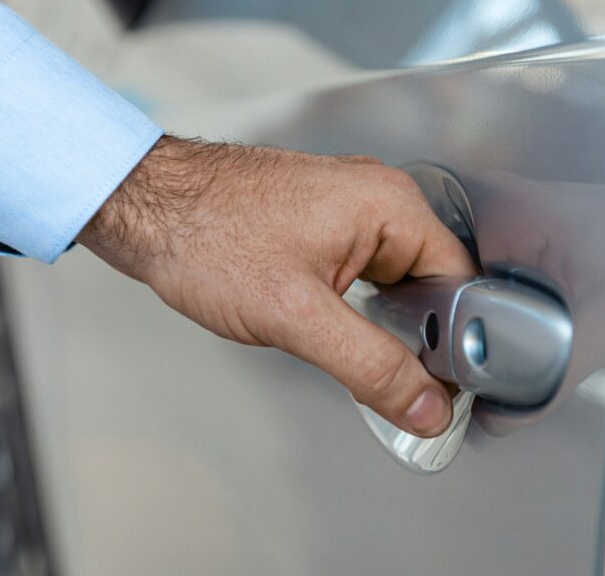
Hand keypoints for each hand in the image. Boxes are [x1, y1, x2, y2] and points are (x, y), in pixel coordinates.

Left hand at [77, 136, 476, 436]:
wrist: (145, 205)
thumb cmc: (205, 235)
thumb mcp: (296, 315)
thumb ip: (370, 365)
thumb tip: (426, 406)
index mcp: (389, 205)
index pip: (460, 283)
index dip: (458, 342)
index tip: (447, 388)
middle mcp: (376, 197)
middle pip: (431, 283)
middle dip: (419, 336)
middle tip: (398, 382)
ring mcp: (347, 207)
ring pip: (395, 281)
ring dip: (386, 324)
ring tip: (358, 356)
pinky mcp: (321, 222)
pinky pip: (364, 272)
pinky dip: (359, 308)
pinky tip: (336, 332)